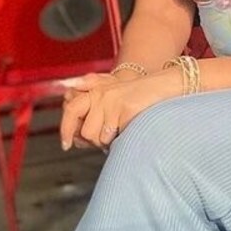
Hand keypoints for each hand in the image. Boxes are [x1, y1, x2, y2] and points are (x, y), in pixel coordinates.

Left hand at [58, 70, 178, 151]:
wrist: (165, 86)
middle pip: (85, 131)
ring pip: (97, 137)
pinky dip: (120, 138)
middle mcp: (100, 94)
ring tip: (120, 132)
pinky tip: (128, 130)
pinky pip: (114, 136)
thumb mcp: (113, 91)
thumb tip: (73, 113)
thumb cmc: (140, 95)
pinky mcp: (123, 109)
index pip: (71, 110)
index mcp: (95, 89)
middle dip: (95, 141)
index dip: (66, 130)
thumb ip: (91, 97)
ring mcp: (111, 101)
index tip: (66, 144)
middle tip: (109, 137)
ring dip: (108, 141)